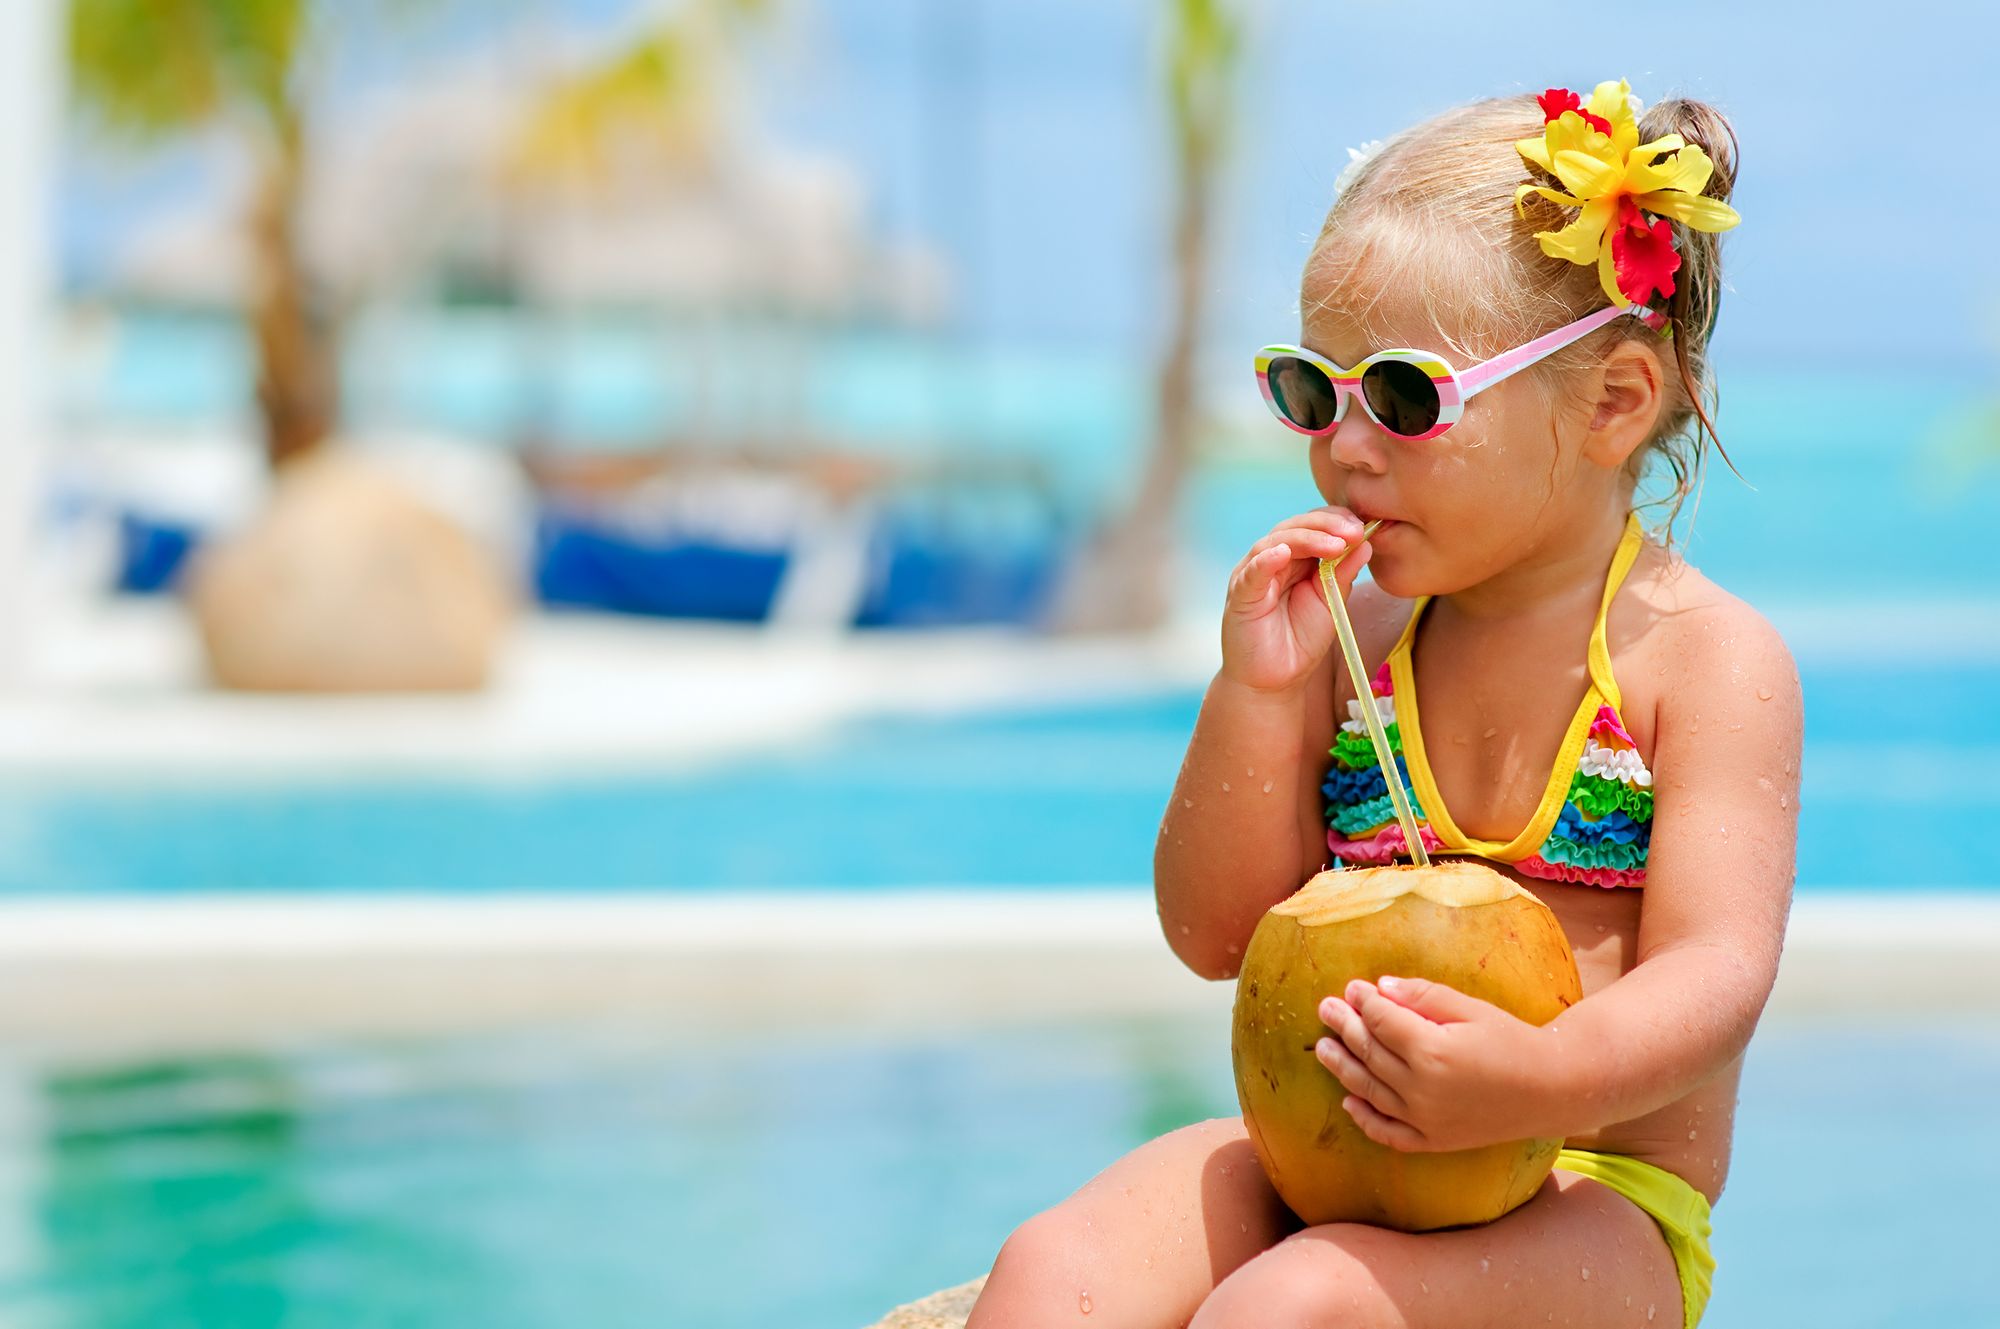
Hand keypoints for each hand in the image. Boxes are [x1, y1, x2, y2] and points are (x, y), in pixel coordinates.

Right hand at [1220, 505, 1372, 697]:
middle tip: (1353, 532)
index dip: (1337, 521)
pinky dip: (1265, 561)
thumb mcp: (1330, 604)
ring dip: (1306, 539)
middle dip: (1326, 525)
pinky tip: (1282, 554)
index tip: (1364, 528)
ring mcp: (1254, 574)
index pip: (1314, 526)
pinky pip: (1251, 573)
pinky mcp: (1240, 595)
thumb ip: (1343, 574)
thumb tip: (1365, 543)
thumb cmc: (1299, 641)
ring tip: (1334, 545)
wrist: (1274, 681)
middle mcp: (1272, 559)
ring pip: (1276, 542)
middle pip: (1295, 526)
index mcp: (1296, 559)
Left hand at [1315, 974, 1556, 1152]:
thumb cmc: (1512, 1041)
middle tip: (1326, 1008)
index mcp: (1432, 1051)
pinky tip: (1349, 1102)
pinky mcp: (1434, 1142)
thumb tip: (1380, 988)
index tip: (1352, 987)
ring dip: (1342, 1068)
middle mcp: (1422, 1089)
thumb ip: (1423, 996)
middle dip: (1344, 1027)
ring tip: (1323, 1048)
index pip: (1382, 1021)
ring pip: (1369, 1091)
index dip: (1363, 1002)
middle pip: (1370, 1053)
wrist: (1551, 1089)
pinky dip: (1365, 1119)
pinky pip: (1388, 1134)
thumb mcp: (1471, 1008)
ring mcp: (1425, 1121)